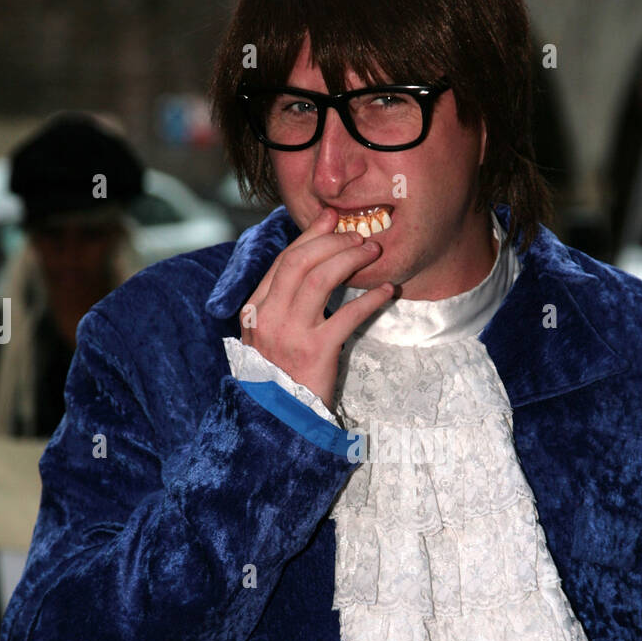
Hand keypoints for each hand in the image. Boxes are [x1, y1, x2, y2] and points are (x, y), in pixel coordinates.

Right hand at [238, 206, 394, 409]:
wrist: (280, 421)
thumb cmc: (280, 378)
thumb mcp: (270, 339)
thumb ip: (282, 306)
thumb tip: (312, 266)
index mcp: (255, 310)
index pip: (284, 261)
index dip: (311, 236)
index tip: (332, 219)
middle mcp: (268, 318)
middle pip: (300, 262)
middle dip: (333, 242)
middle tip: (360, 236)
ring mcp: (290, 334)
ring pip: (320, 278)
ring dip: (350, 259)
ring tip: (373, 254)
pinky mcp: (316, 352)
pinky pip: (348, 314)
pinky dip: (370, 298)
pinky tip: (386, 292)